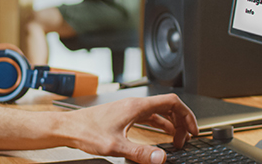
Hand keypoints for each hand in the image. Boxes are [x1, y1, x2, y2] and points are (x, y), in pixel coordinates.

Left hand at [61, 94, 198, 163]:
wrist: (68, 128)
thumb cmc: (86, 132)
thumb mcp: (115, 146)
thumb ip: (140, 152)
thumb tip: (161, 158)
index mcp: (136, 106)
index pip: (172, 102)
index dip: (187, 115)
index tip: (193, 129)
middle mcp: (135, 104)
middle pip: (168, 107)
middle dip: (181, 122)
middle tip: (186, 139)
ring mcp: (129, 109)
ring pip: (159, 112)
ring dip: (171, 124)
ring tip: (176, 140)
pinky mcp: (124, 115)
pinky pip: (149, 117)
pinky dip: (159, 125)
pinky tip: (160, 137)